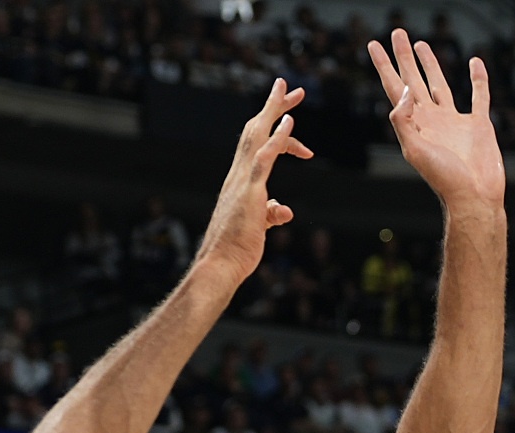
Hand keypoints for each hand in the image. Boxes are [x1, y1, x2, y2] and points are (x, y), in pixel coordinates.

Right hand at [193, 79, 312, 286]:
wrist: (222, 264)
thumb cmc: (237, 248)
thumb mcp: (260, 225)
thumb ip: (270, 213)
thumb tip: (283, 210)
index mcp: (242, 180)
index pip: (259, 146)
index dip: (276, 131)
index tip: (293, 119)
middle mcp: (239, 174)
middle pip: (256, 131)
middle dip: (273, 107)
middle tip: (289, 87)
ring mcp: (243, 181)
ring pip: (258, 137)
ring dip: (274, 112)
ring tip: (289, 92)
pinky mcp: (250, 192)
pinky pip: (264, 159)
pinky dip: (276, 139)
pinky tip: (288, 123)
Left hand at [369, 29, 504, 208]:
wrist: (474, 197)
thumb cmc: (443, 179)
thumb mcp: (414, 149)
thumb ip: (403, 118)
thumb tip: (405, 89)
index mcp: (415, 124)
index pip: (394, 87)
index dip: (383, 66)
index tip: (374, 45)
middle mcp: (432, 119)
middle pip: (413, 80)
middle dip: (404, 57)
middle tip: (398, 33)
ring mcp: (455, 121)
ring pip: (440, 84)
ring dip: (430, 64)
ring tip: (421, 44)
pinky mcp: (479, 125)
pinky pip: (479, 95)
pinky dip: (478, 79)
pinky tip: (474, 62)